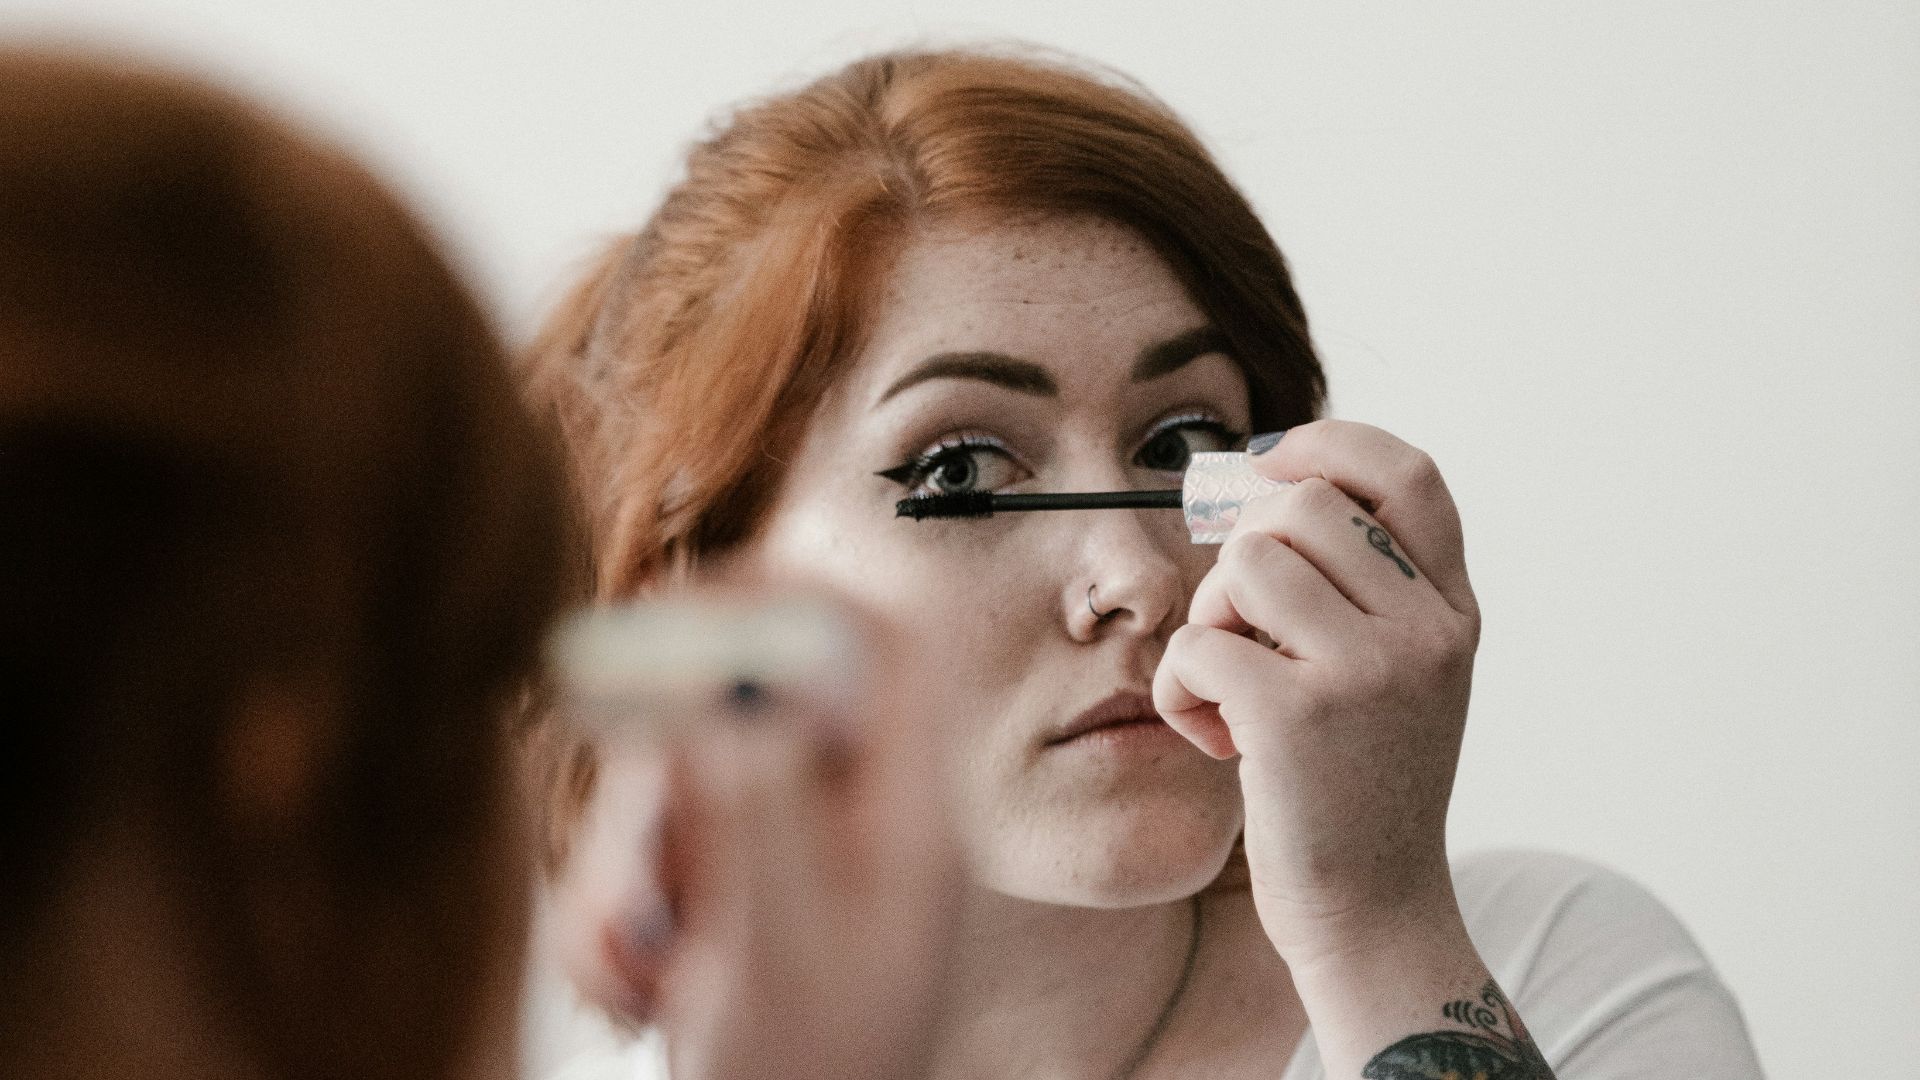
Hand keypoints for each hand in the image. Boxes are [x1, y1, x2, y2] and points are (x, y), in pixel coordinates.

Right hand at [552, 592, 960, 1079]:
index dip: (800, 598)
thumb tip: (728, 685)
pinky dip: (610, 922)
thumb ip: (756, 808)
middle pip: (748, 708)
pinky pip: (637, 857)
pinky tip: (637, 996)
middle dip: (665, 782)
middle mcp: (845, 821)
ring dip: (625, 874)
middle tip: (646, 872)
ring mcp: (779, 856)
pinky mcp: (718, 896)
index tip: (700, 597)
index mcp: (904, 820)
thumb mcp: (782, 949)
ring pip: (673, 783)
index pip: (881, 652)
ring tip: (645, 978)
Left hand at [1152, 420, 1480, 964]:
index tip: (1269, 465)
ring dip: (1209, 622)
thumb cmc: (1358, 790)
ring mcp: (1368, 671)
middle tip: (1243, 634)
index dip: (1329, 446)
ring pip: (1243, 564)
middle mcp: (1425, 631)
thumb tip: (1263, 480)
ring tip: (1231, 691)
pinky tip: (1213, 738)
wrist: (1375, 916)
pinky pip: (1196, 642)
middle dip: (1243, 557)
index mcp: (1451, 613)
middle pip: (1298, 507)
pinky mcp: (1298, 717)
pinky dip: (1178, 689)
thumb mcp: (1396, 677)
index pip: (1408, 473)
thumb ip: (1360, 588)